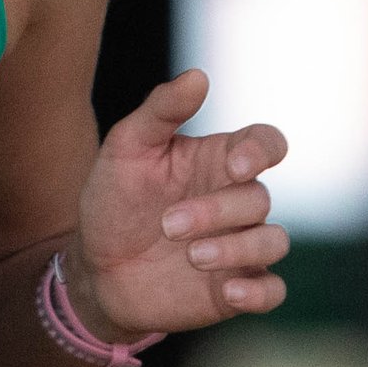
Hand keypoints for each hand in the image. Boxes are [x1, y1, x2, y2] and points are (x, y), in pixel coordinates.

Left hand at [69, 69, 288, 341]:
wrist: (93, 268)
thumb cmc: (113, 200)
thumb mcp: (126, 149)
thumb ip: (161, 110)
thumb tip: (198, 75)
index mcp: (218, 161)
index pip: (267, 143)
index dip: (262, 151)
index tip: (235, 165)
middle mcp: (236, 202)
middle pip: (259, 197)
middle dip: (216, 211)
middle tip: (167, 225)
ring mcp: (240, 246)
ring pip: (274, 241)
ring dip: (237, 249)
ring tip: (191, 257)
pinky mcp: (235, 289)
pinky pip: (273, 291)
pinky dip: (260, 291)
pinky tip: (229, 290)